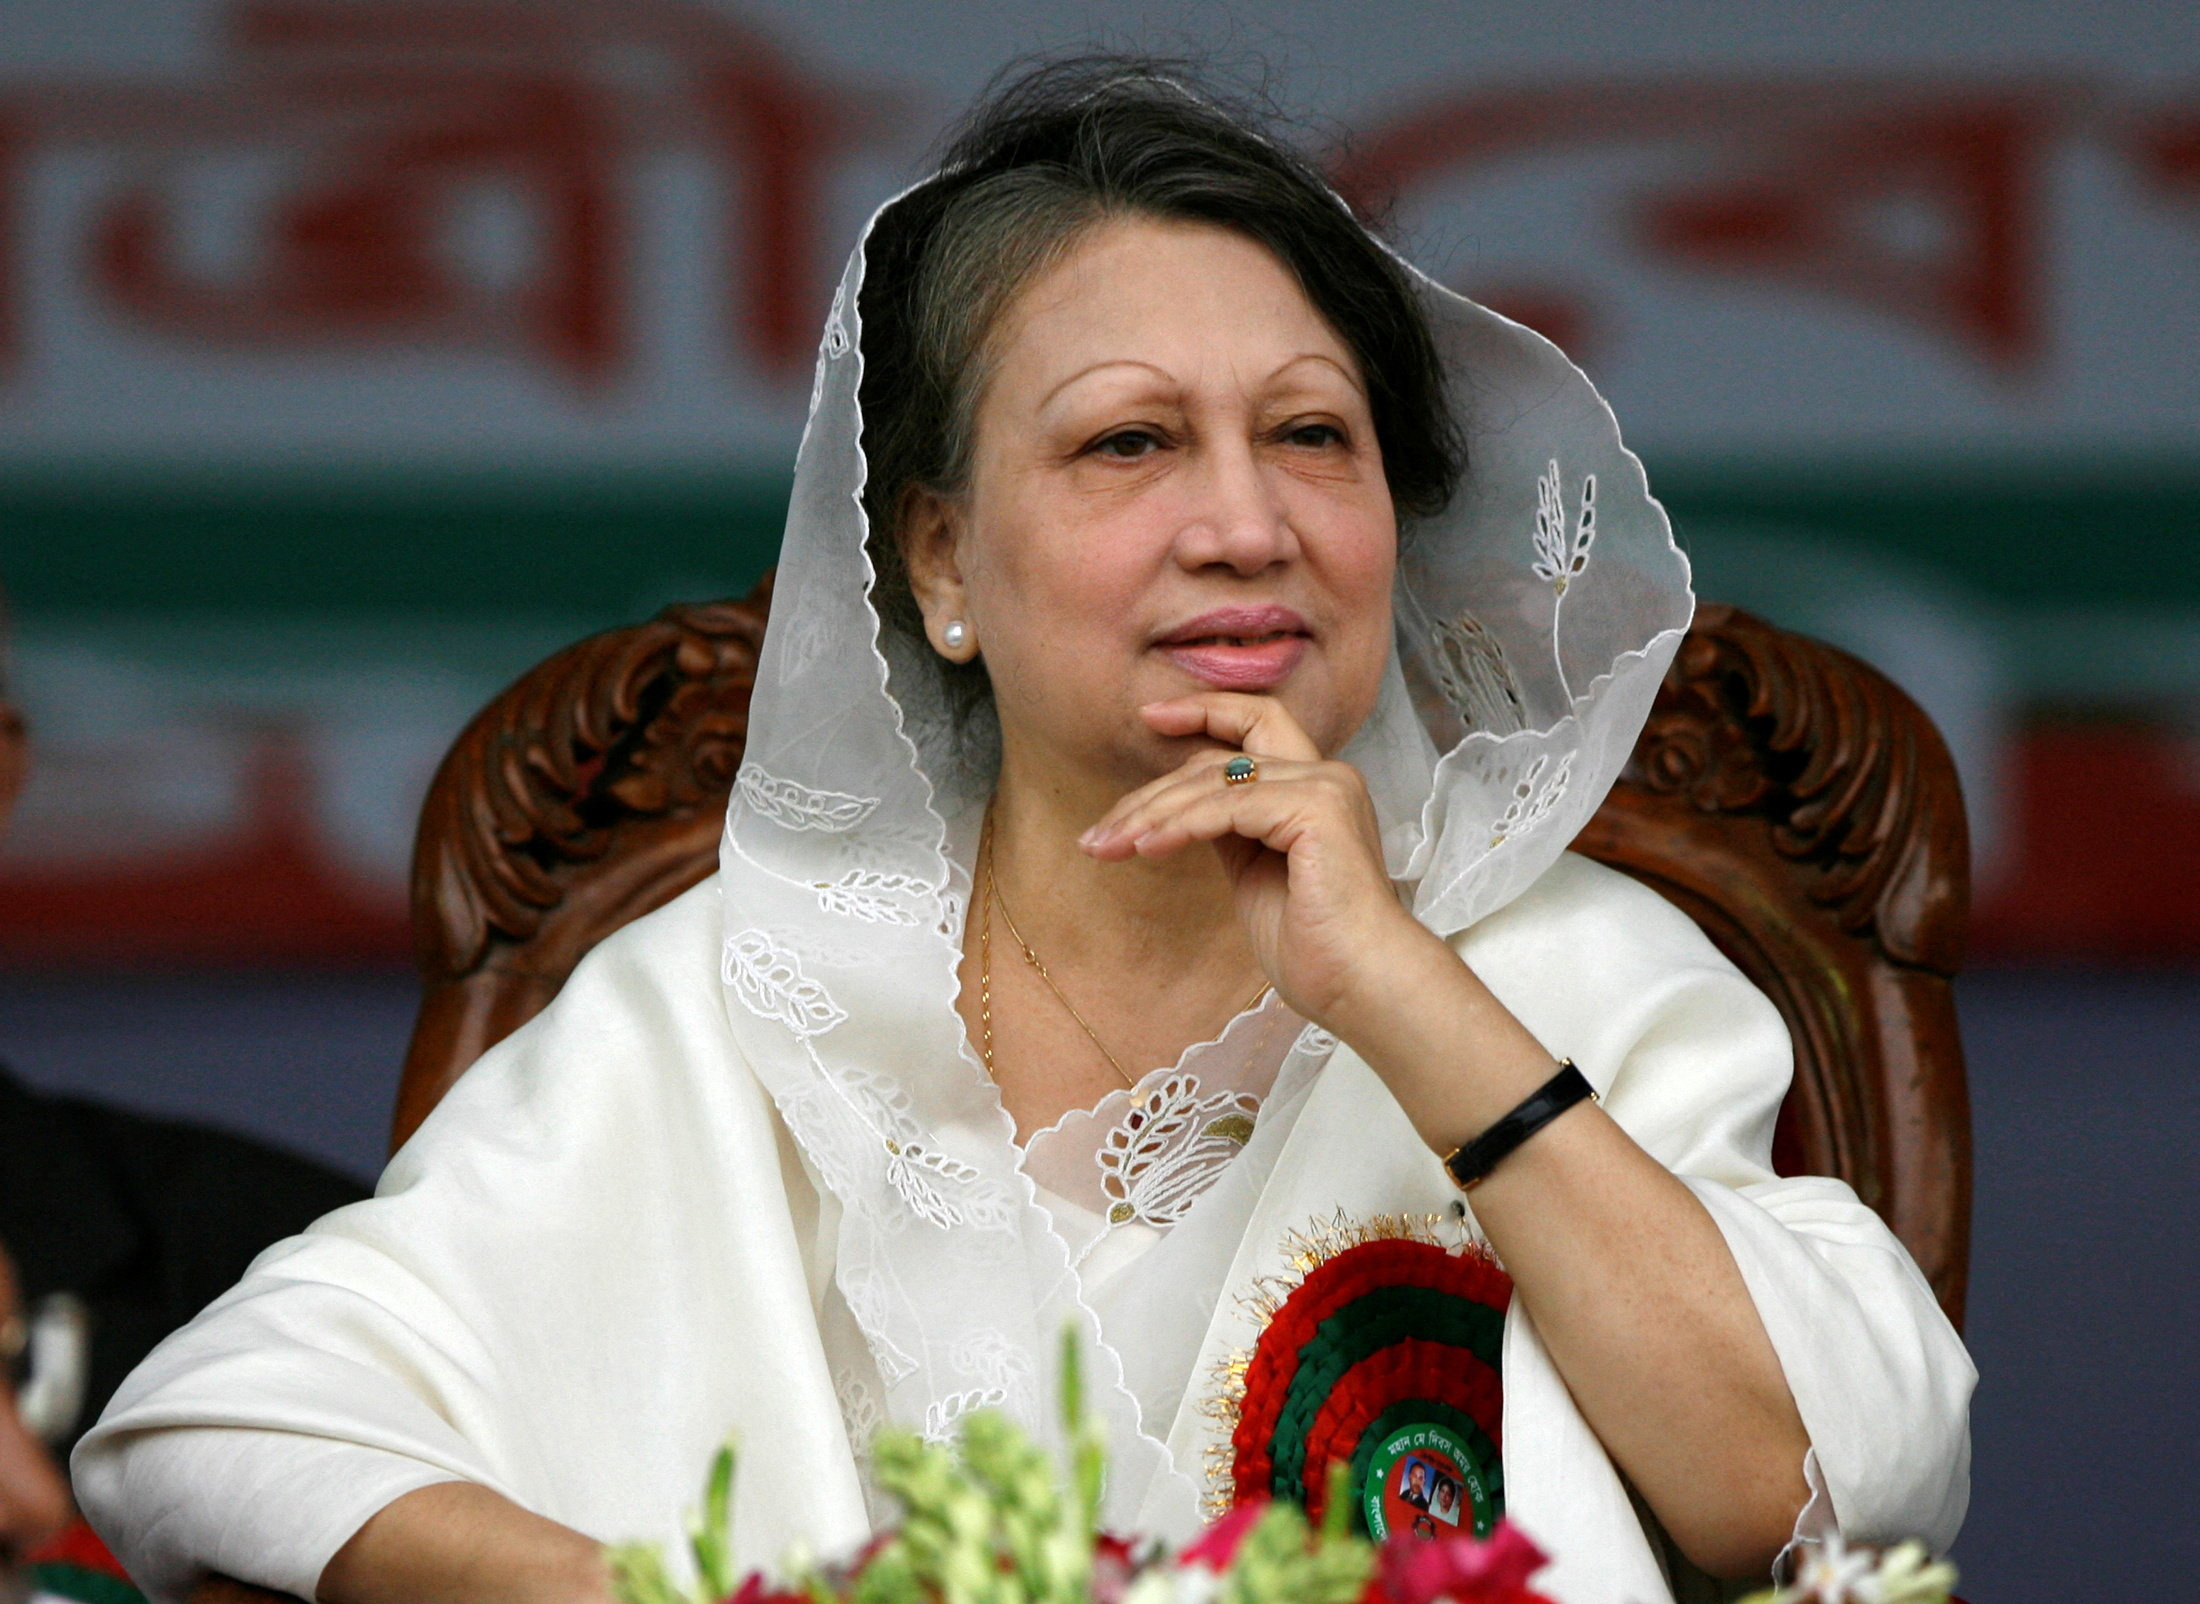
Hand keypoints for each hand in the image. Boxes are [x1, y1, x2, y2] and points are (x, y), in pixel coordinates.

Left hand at [1079, 692, 1445, 1031]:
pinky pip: (1227, 807)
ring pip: (1214, 780)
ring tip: (1106, 846)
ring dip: (1150, 815)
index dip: (1201, 712)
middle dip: (1150, 793)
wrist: (1363, 985)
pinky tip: (1144, 847)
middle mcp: (1326, 775)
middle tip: (1099, 833)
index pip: (1253, 725)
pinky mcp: (1317, 809)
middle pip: (1218, 757)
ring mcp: (1324, 787)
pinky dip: (1179, 826)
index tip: (1149, 716)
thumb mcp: (1256, 872)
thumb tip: (1181, 809)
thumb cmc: (1317, 948)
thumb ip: (1230, 829)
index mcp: (1316, 787)